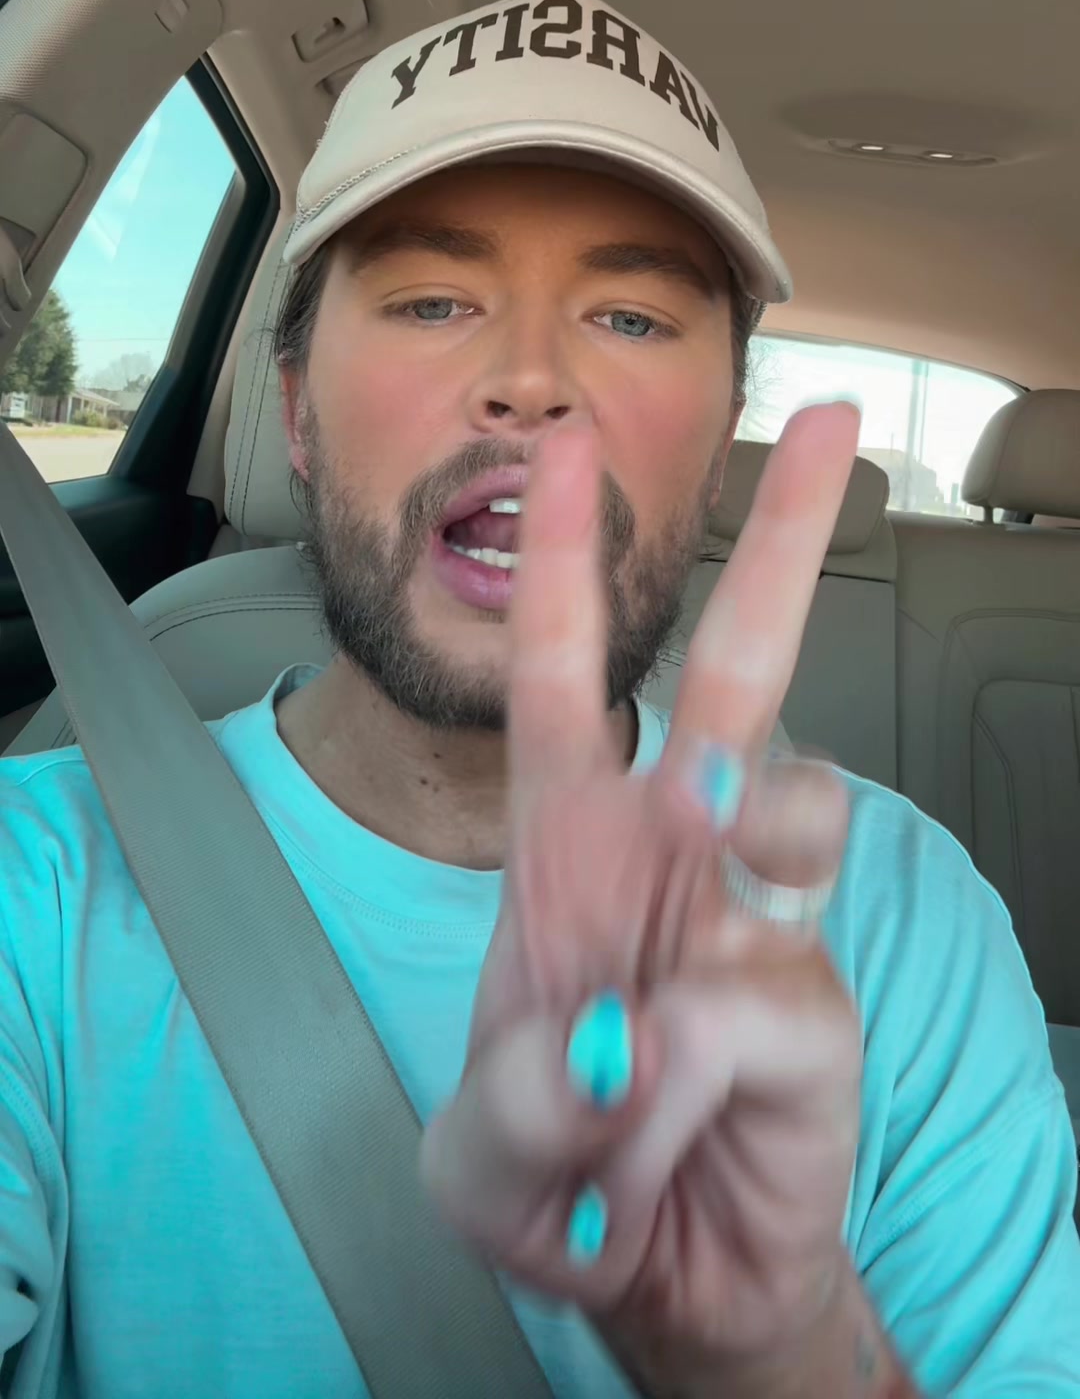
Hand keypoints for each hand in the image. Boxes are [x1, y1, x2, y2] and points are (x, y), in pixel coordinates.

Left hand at [421, 405, 865, 1381]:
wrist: (663, 1282)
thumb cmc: (561, 1173)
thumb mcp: (481, 1156)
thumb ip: (519, 1099)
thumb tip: (622, 1041)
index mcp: (574, 842)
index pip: (563, 675)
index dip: (562, 562)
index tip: (567, 447)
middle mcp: (675, 854)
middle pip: (737, 672)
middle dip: (781, 543)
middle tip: (835, 429)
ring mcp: (755, 923)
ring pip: (795, 805)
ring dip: (745, 852)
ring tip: (657, 1015)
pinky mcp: (813, 1010)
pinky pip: (760, 1003)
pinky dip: (691, 1077)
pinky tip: (659, 1132)